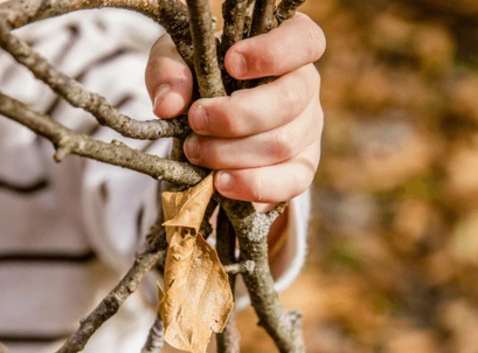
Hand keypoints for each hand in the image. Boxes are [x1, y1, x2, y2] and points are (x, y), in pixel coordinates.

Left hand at [146, 13, 325, 205]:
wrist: (206, 121)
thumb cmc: (198, 76)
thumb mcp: (176, 61)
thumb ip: (169, 72)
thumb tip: (169, 105)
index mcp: (287, 45)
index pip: (303, 41)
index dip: (272, 53)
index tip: (230, 63)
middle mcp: (306, 85)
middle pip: (288, 101)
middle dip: (235, 117)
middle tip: (195, 121)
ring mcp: (309, 129)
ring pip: (282, 145)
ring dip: (232, 153)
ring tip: (196, 152)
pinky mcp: (302, 167)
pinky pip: (292, 183)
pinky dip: (253, 186)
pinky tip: (220, 183)